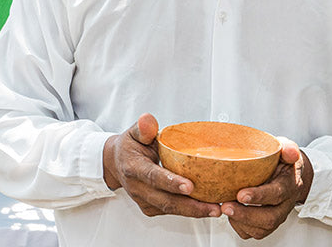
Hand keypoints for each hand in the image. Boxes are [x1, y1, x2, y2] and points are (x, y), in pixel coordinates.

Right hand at [103, 113, 220, 219]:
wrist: (116, 163)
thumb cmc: (130, 146)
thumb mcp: (134, 132)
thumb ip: (143, 127)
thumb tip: (148, 119)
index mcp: (133, 167)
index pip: (153, 176)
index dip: (171, 182)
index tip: (189, 186)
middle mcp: (137, 187)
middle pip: (166, 201)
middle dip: (191, 206)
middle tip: (213, 207)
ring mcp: (143, 200)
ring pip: (170, 209)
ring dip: (194, 211)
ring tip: (215, 210)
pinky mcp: (149, 207)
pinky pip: (170, 211)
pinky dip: (188, 211)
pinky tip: (205, 208)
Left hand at [221, 138, 312, 239]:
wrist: (291, 176)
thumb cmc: (283, 161)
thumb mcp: (287, 148)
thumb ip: (287, 148)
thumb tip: (289, 152)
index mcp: (289, 184)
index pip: (277, 193)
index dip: (259, 196)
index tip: (241, 194)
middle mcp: (284, 204)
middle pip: (269, 218)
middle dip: (246, 215)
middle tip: (226, 206)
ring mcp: (276, 216)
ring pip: (261, 229)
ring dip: (240, 221)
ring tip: (224, 208)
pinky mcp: (266, 224)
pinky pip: (253, 233)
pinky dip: (239, 227)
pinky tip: (230, 214)